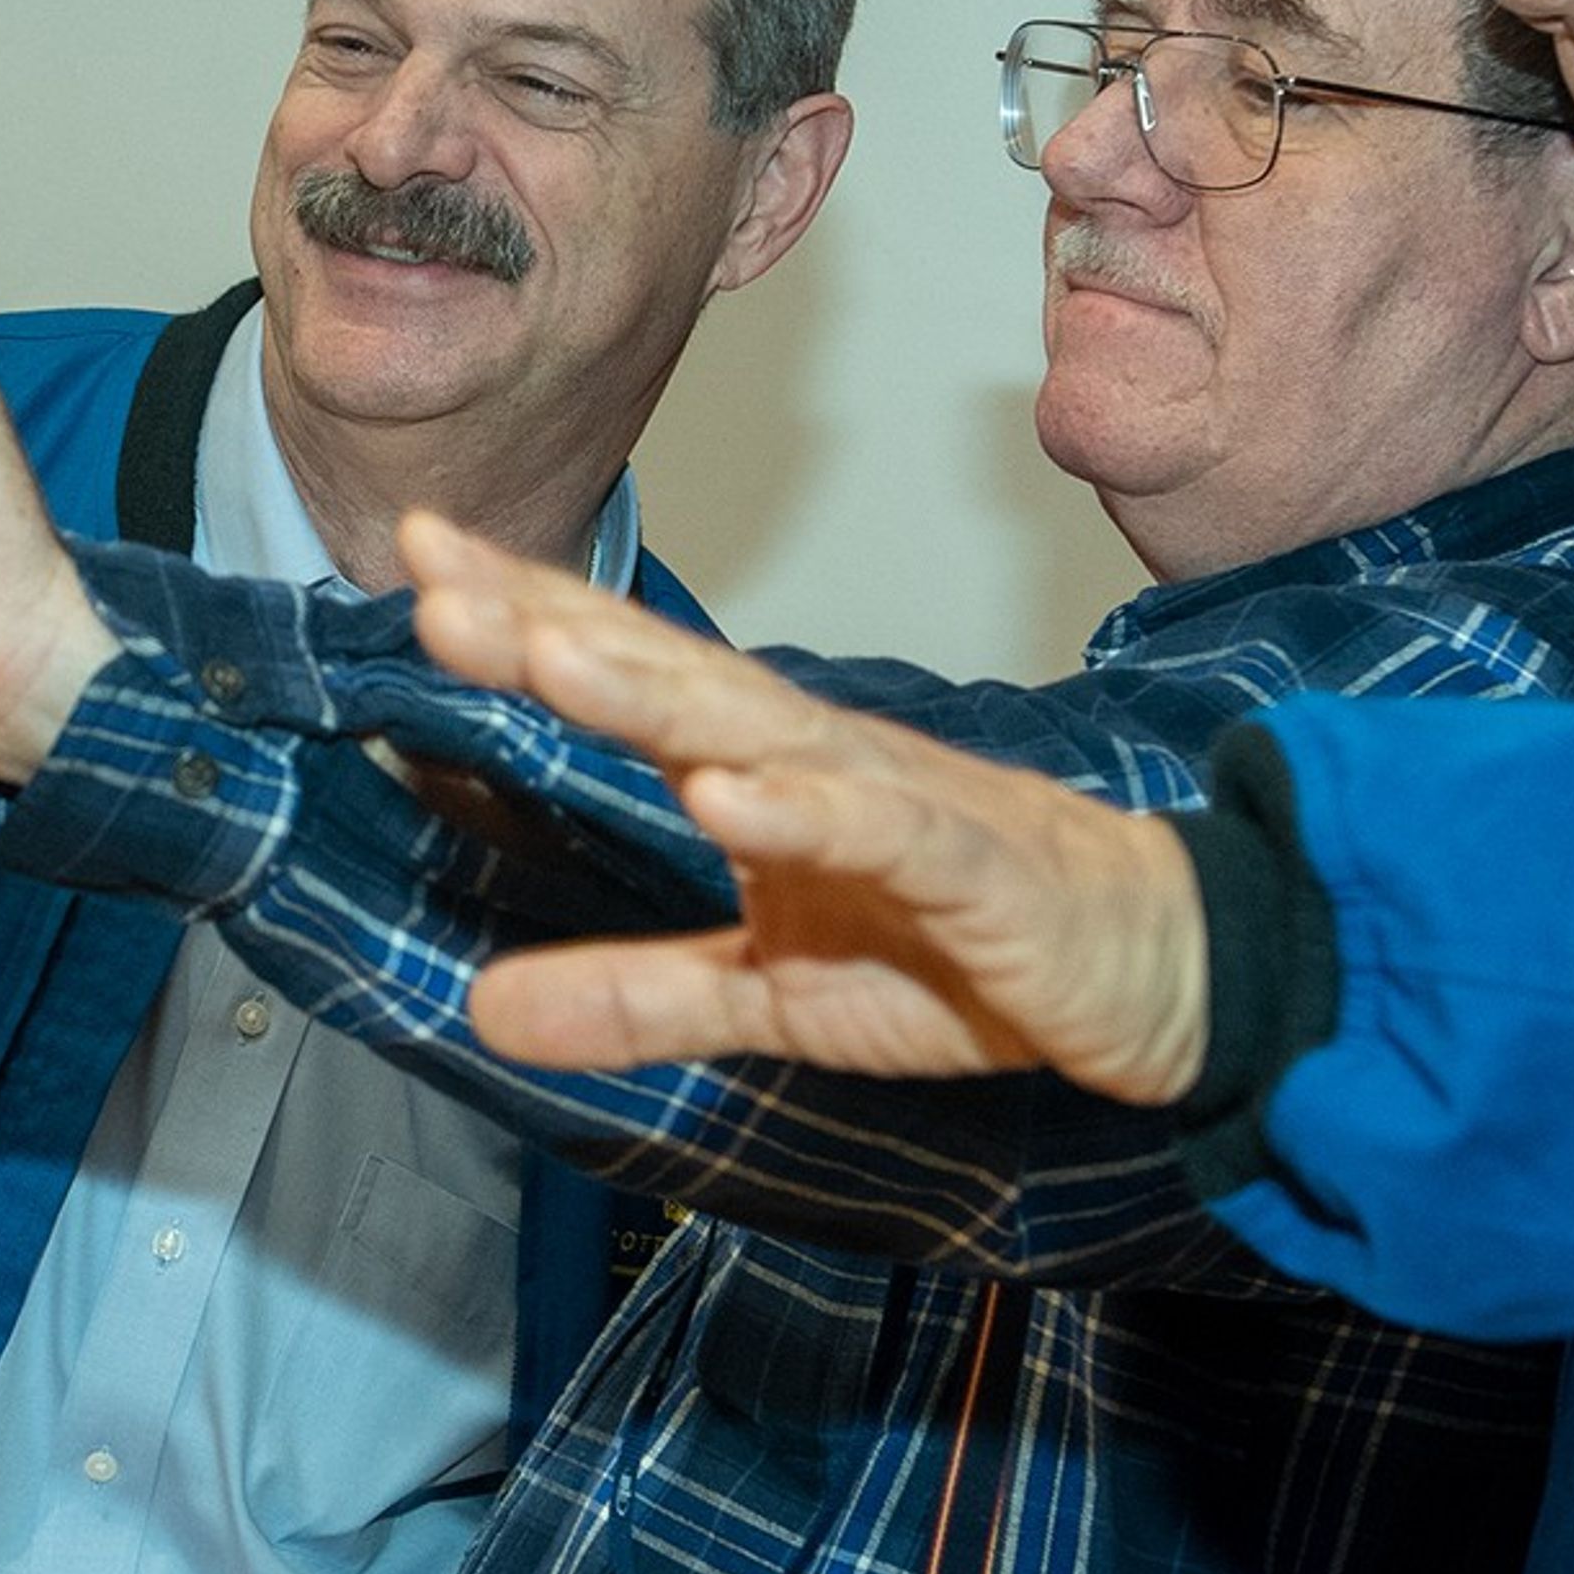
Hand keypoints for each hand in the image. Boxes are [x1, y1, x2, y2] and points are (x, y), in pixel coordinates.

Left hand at [397, 512, 1211, 1102]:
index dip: (527, 620)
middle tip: (437, 580)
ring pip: (762, 729)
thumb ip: (640, 997)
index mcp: (765, 775)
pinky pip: (885, 829)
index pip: (630, 680)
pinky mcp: (972, 864)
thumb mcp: (776, 997)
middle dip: (553, 626)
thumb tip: (485, 1014)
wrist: (1155, 964)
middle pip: (672, 676)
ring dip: (655, 691)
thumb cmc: (967, 952)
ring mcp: (896, 801)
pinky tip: (732, 796)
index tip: (418, 560)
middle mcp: (818, 760)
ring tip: (549, 656)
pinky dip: (809, 809)